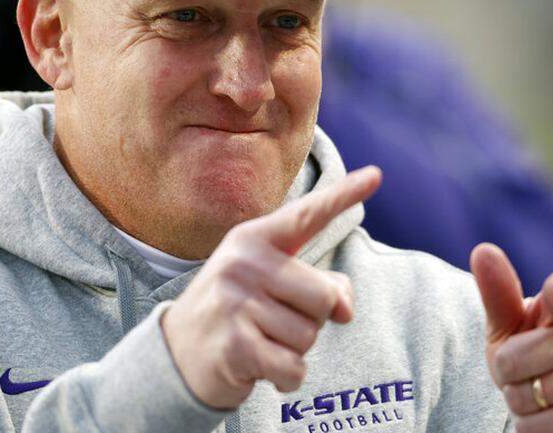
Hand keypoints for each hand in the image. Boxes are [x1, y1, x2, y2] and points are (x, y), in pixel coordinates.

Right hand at [162, 166, 381, 409]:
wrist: (176, 355)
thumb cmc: (237, 313)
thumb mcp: (273, 287)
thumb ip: (319, 288)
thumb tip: (345, 311)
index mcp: (253, 239)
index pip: (306, 216)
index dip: (343, 196)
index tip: (376, 175)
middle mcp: (242, 263)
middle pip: (324, 297)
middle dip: (311, 320)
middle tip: (273, 323)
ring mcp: (234, 303)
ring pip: (309, 336)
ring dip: (294, 350)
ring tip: (260, 341)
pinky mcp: (235, 346)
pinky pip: (294, 368)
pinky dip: (286, 377)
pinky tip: (259, 368)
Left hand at [471, 244, 552, 432]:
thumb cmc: (532, 350)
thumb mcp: (511, 323)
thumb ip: (499, 290)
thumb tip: (482, 249)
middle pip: (510, 360)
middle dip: (506, 373)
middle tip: (527, 370)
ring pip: (523, 395)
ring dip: (520, 401)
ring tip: (540, 392)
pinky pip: (536, 426)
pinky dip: (531, 426)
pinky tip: (550, 415)